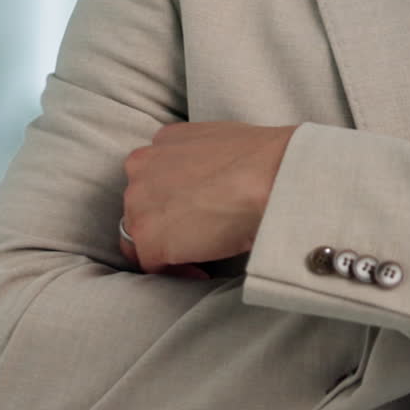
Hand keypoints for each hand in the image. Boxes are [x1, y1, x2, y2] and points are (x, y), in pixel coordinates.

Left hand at [120, 121, 296, 275]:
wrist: (269, 174)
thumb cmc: (260, 157)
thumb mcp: (217, 138)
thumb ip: (197, 157)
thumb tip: (208, 178)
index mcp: (160, 142)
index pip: (154, 177)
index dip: (173, 198)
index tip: (195, 211)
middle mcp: (141, 167)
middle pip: (143, 205)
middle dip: (167, 221)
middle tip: (199, 234)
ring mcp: (140, 203)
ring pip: (142, 235)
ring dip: (168, 246)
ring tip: (201, 254)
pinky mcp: (149, 238)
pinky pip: (153, 265)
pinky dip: (177, 272)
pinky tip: (203, 269)